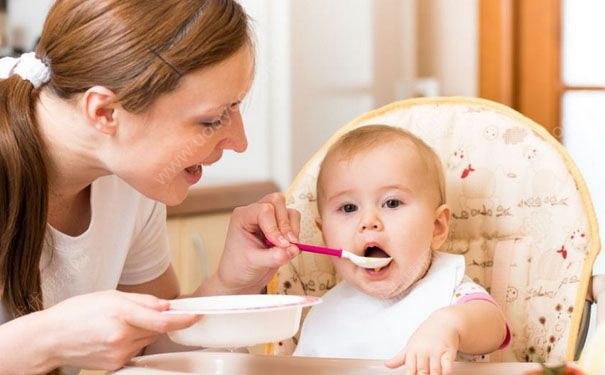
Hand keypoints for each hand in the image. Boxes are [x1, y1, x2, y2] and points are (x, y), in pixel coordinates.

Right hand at [44, 290, 198, 370]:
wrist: (50, 339)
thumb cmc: (75, 313)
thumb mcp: (110, 295)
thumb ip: (143, 300)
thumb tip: (166, 305)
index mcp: (120, 314)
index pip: (162, 320)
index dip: (183, 319)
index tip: (195, 316)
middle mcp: (121, 337)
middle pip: (157, 329)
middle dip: (156, 320)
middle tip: (141, 312)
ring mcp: (118, 354)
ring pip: (147, 340)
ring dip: (143, 330)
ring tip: (119, 323)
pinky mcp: (116, 365)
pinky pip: (135, 350)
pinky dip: (132, 341)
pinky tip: (114, 335)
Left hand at [211, 192, 300, 293]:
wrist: (240, 279)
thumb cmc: (238, 268)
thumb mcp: (254, 263)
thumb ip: (274, 257)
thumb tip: (294, 249)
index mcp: (242, 217)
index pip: (264, 210)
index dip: (275, 227)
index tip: (280, 245)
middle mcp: (255, 213)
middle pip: (277, 202)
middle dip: (285, 224)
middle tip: (287, 244)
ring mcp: (269, 219)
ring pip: (288, 210)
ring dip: (293, 228)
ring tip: (288, 246)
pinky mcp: (279, 227)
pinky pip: (294, 221)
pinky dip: (296, 233)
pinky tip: (289, 248)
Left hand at [385, 308, 458, 374]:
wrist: (443, 321)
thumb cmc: (426, 335)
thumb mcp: (411, 345)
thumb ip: (399, 358)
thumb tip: (387, 365)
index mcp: (412, 351)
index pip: (409, 369)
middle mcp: (423, 351)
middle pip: (422, 371)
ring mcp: (436, 351)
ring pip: (434, 370)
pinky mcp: (448, 350)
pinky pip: (447, 363)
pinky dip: (446, 370)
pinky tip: (445, 373)